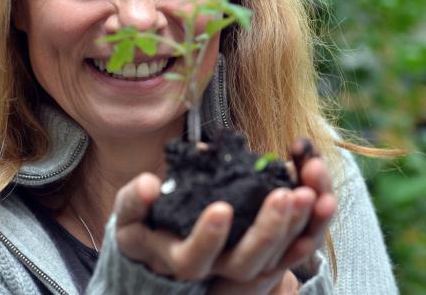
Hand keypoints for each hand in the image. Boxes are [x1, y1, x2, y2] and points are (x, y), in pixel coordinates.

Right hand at [113, 150, 335, 291]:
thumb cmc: (144, 224)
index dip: (207, 238)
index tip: (220, 208)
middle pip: (244, 264)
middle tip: (285, 194)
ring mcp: (241, 263)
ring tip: (311, 190)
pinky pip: (290, 246)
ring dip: (297, 226)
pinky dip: (308, 225)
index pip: (194, 258)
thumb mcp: (131, 213)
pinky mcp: (262, 252)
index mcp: (181, 258)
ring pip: (274, 257)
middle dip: (267, 230)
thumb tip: (149, 185)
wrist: (162, 241)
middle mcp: (214, 269)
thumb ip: (134, 200)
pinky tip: (323, 200)